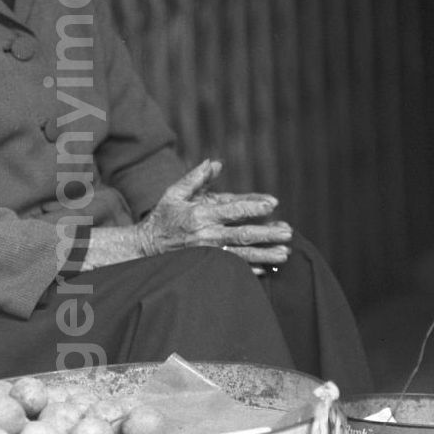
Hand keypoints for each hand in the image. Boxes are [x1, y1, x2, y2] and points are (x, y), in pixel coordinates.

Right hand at [137, 159, 292, 265]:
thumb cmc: (162, 217)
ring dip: (264, 254)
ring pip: (242, 255)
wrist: (145, 247)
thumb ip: (196, 178)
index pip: (233, 210)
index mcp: (201, 214)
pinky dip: (250, 270)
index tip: (274, 204)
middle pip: (243, 235)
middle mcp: (207, 235)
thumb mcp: (174, 193)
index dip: (254, 207)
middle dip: (268, 234)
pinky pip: (232, 269)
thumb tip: (215, 163)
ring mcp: (207, 254)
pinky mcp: (206, 267)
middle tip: (289, 232)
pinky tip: (266, 269)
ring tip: (285, 253)